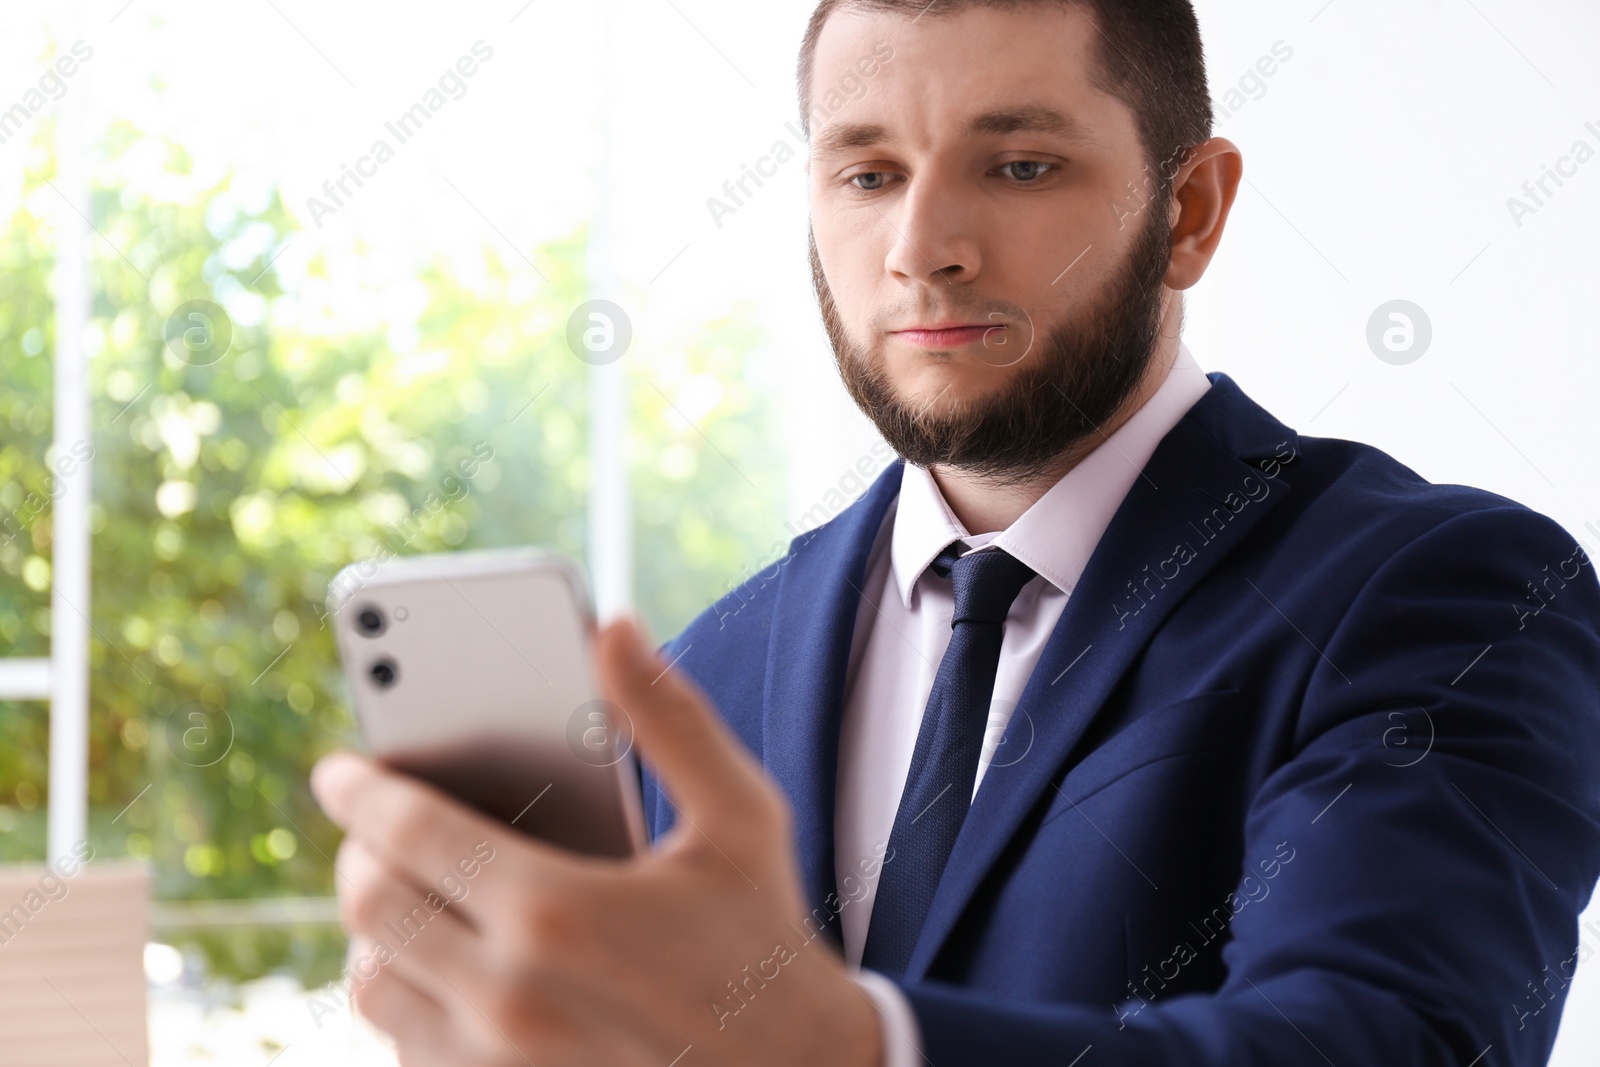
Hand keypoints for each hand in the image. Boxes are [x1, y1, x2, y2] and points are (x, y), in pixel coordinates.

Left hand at [311, 615, 884, 1066]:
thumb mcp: (739, 818)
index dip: (361, 790)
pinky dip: (406, 996)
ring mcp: (496, 1061)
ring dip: (375, 930)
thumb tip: (617, 631)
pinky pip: (406, 1045)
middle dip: (359, 852)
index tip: (337, 769)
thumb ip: (670, 718)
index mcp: (555, 909)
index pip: (409, 833)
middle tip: (373, 826)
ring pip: (372, 984)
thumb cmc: (766, 944)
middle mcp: (507, 993)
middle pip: (372, 906)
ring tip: (404, 893)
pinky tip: (444, 965)